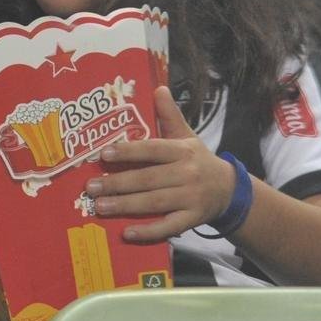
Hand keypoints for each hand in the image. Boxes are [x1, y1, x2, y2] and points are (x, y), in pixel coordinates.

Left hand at [84, 86, 236, 242]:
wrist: (229, 190)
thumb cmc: (198, 160)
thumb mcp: (187, 135)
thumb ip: (169, 115)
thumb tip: (158, 87)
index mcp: (183, 151)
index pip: (153, 149)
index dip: (128, 151)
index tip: (103, 154)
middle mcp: (187, 173)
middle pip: (148, 179)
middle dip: (117, 184)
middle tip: (90, 188)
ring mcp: (191, 198)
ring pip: (154, 202)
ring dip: (125, 206)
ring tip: (100, 207)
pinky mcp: (192, 219)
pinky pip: (169, 227)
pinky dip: (148, 231)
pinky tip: (127, 233)